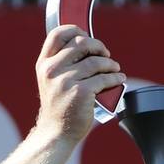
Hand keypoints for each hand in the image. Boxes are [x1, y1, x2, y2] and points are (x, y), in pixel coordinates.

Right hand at [34, 25, 125, 143]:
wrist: (57, 132)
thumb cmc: (59, 106)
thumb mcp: (52, 81)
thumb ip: (63, 63)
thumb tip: (88, 44)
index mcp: (44, 64)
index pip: (58, 34)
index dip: (76, 30)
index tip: (87, 35)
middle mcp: (52, 70)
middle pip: (81, 43)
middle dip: (98, 46)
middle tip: (106, 54)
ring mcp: (65, 81)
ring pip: (95, 62)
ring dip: (110, 63)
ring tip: (115, 68)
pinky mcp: (81, 93)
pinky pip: (104, 78)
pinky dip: (115, 77)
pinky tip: (119, 79)